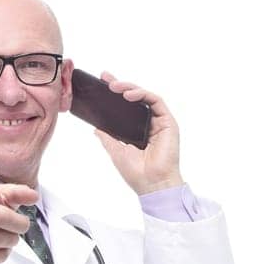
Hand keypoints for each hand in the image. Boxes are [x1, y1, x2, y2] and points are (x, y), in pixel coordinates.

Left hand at [93, 72, 182, 194]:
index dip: (116, 94)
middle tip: (106, 78)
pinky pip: (156, 101)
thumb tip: (96, 128)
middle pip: (136, 99)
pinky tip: (129, 95)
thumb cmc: (137, 173)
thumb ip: (108, 138)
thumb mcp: (116, 152)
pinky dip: (142, 94)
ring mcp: (160, 122)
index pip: (127, 108)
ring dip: (130, 88)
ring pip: (146, 97)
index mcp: (138, 131)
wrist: (152, 185)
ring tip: (114, 87)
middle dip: (121, 85)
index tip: (103, 83)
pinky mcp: (168, 122)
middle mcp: (150, 125)